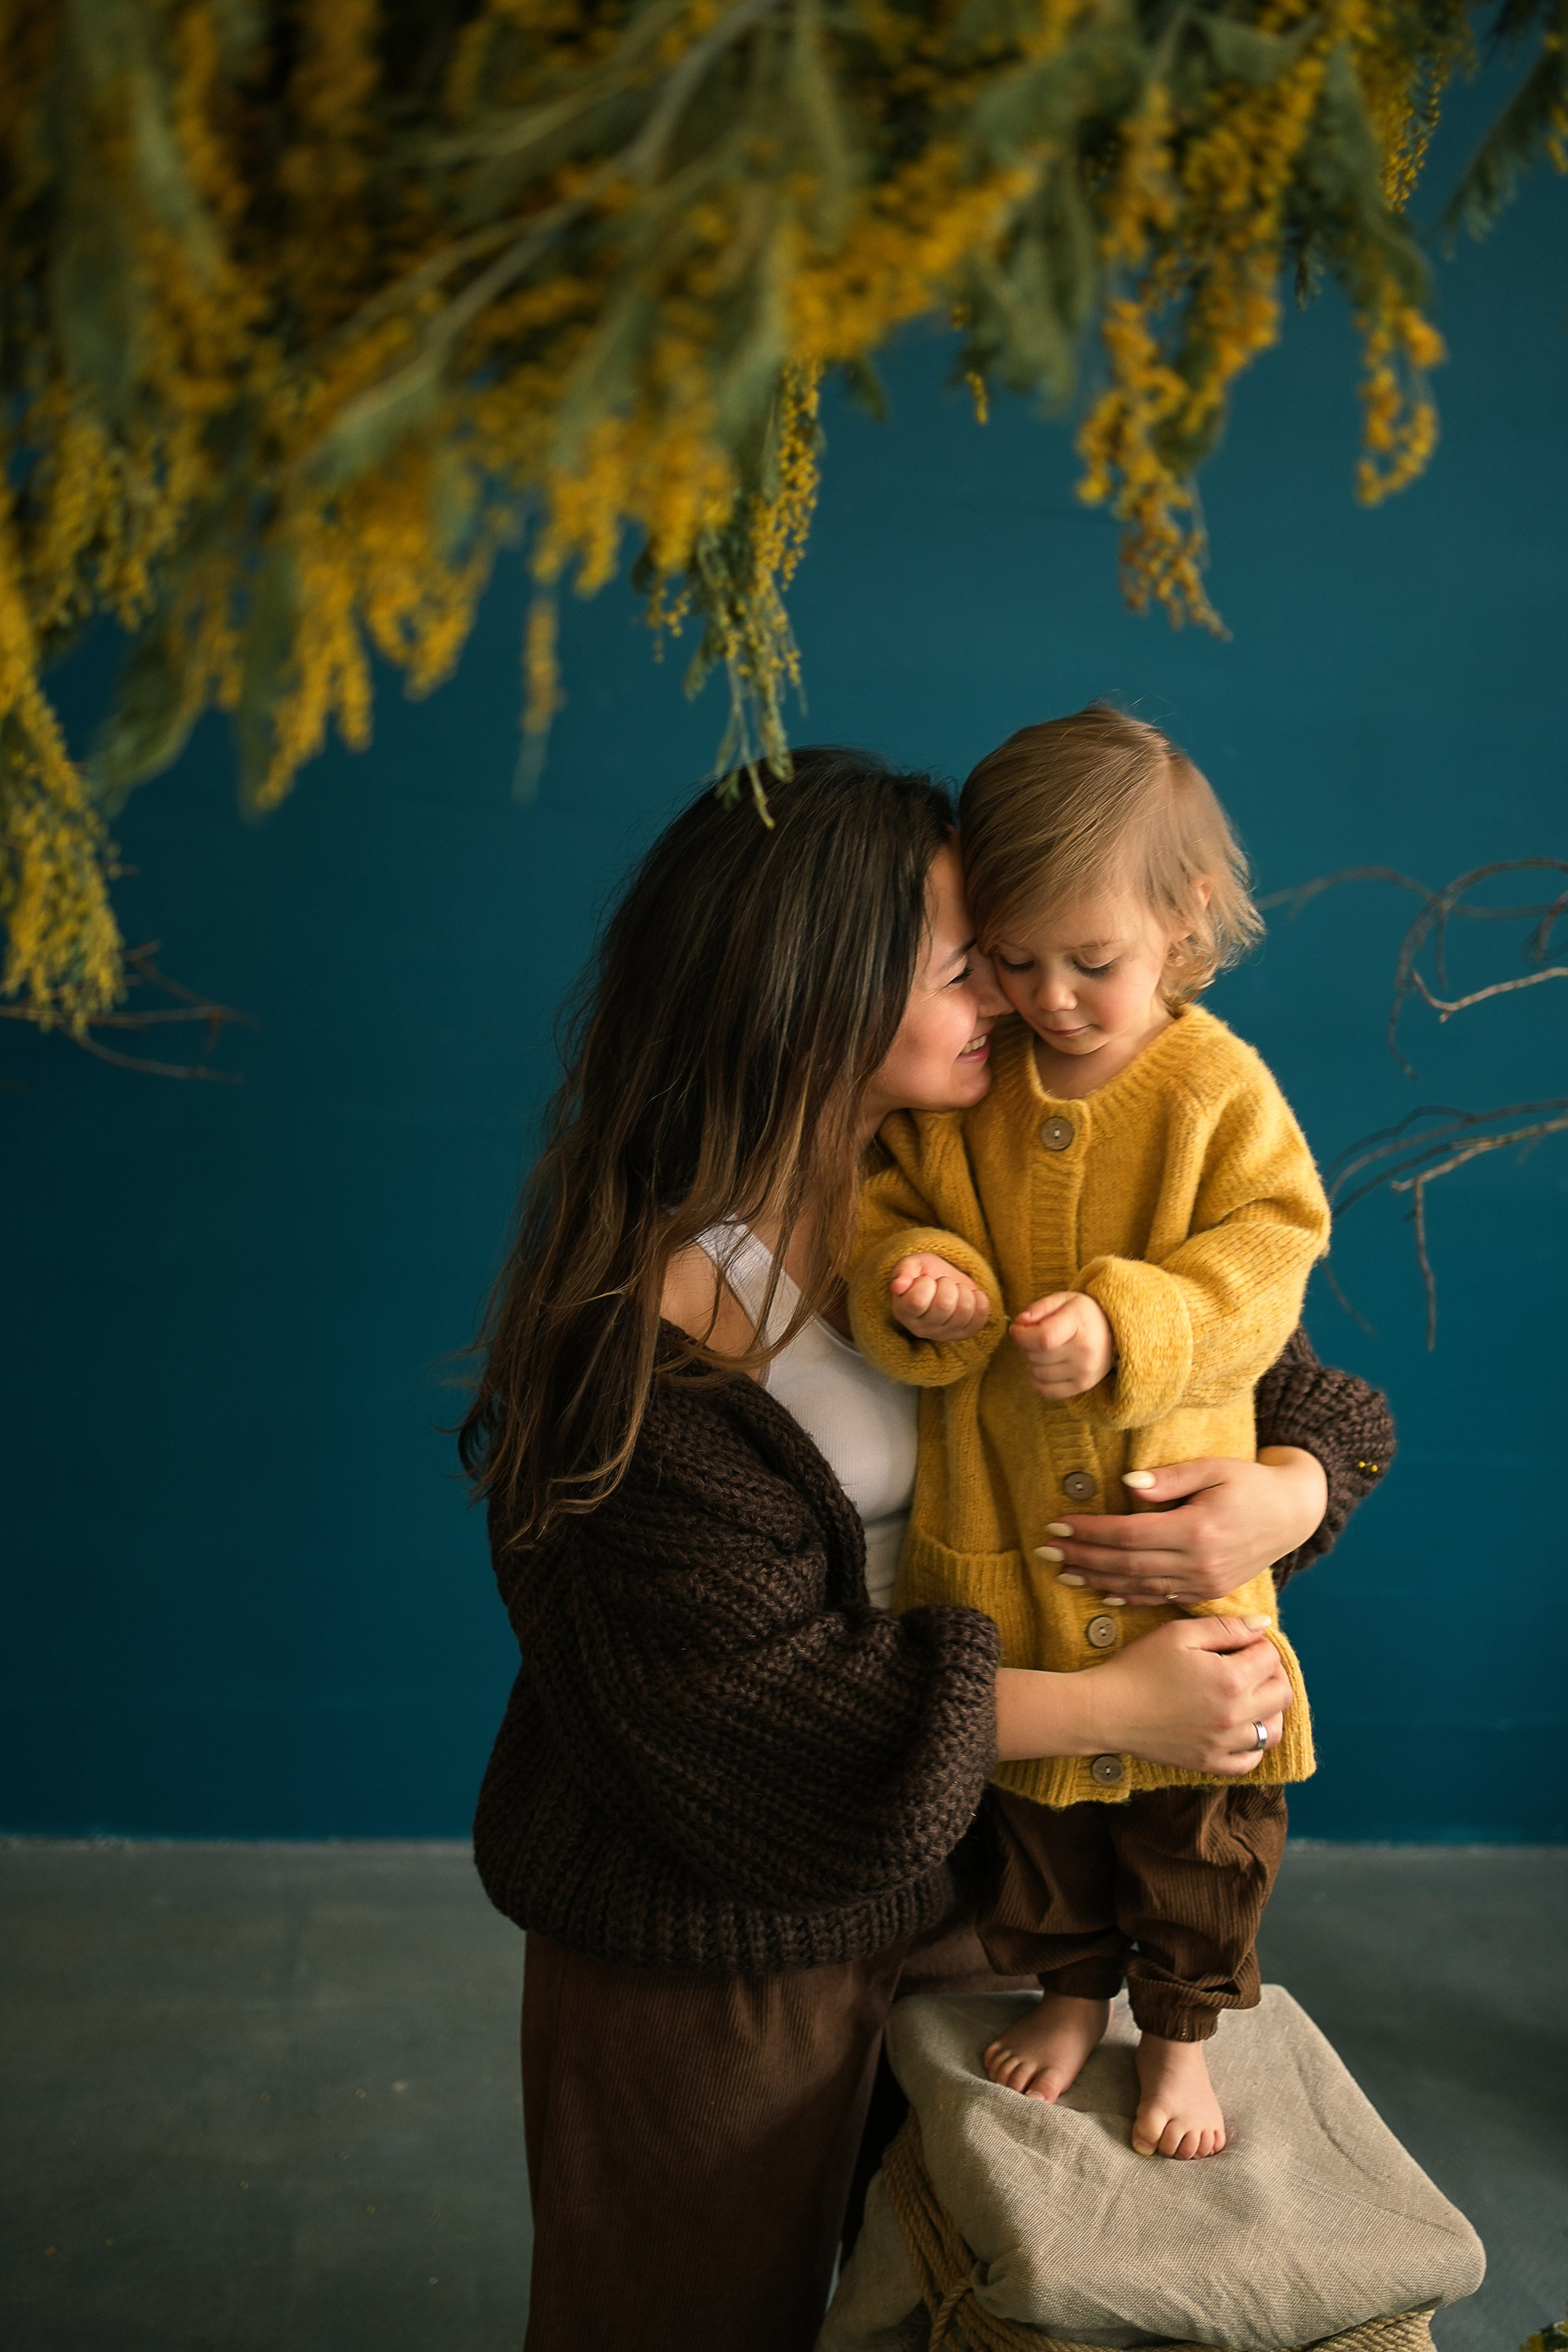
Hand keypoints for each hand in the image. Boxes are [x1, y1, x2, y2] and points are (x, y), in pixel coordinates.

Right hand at [889, 1253, 990, 1341]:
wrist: (943, 1283)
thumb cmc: (924, 1274)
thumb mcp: (912, 1265)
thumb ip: (903, 1271)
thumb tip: (899, 1286)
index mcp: (903, 1312)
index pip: (917, 1301)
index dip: (925, 1283)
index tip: (925, 1280)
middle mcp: (921, 1329)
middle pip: (944, 1305)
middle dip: (947, 1284)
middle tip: (943, 1283)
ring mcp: (944, 1335)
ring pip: (965, 1310)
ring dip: (964, 1291)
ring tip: (955, 1289)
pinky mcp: (964, 1334)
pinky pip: (981, 1316)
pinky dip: (979, 1299)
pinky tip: (970, 1296)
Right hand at [995, 1617, 1290, 1773]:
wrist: (1106, 1710)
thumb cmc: (1139, 1666)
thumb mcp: (1179, 1634)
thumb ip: (1225, 1627)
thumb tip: (1263, 1624)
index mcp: (1230, 1679)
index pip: (1270, 1658)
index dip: (1258, 1644)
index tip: (1239, 1642)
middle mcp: (1235, 1716)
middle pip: (1281, 1694)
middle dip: (1271, 1674)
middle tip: (1248, 1664)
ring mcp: (1224, 1744)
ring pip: (1273, 1731)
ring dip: (1269, 1710)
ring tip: (1248, 1696)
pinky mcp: (1210, 1763)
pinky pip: (1250, 1761)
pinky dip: (1253, 1745)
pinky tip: (1237, 1728)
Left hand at [1010, 1291, 1114, 1398]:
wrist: (1114, 1334)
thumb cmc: (1084, 1315)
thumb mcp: (1063, 1300)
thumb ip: (1039, 1307)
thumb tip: (1020, 1322)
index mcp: (1079, 1325)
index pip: (1042, 1338)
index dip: (1021, 1335)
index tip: (1016, 1329)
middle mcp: (1084, 1352)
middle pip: (1037, 1355)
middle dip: (1026, 1345)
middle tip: (1034, 1337)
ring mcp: (1084, 1372)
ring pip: (1037, 1373)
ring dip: (1032, 1362)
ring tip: (1043, 1350)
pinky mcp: (1082, 1386)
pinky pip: (1045, 1391)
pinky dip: (1037, 1380)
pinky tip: (1043, 1366)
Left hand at [1035, 1448, 1329, 1604]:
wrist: (1292, 1514)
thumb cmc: (1250, 1483)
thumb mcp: (1214, 1469)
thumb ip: (1170, 1479)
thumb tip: (1127, 1485)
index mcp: (1197, 1530)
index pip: (1129, 1534)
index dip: (1090, 1531)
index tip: (1057, 1524)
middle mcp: (1199, 1563)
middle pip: (1127, 1564)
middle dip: (1082, 1556)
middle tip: (1046, 1551)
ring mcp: (1204, 1583)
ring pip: (1139, 1586)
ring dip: (1097, 1579)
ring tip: (1063, 1571)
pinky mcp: (1208, 1593)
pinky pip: (1160, 1598)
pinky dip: (1128, 1596)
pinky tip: (1102, 1591)